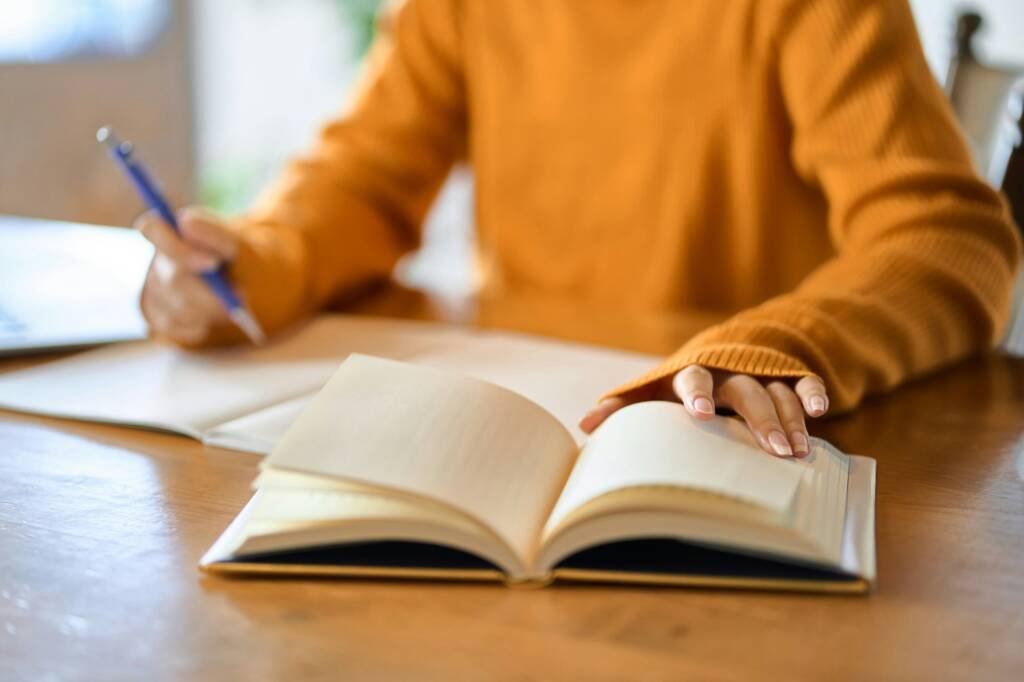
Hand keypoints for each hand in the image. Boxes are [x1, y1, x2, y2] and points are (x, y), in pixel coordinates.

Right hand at [135, 207, 239, 344]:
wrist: (244, 280)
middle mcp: (156, 263)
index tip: (214, 262)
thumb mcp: (235, 240)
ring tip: (234, 302)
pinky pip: (182, 328)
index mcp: (167, 233)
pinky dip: (206, 324)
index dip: (177, 248)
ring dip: (213, 310)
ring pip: (179, 309)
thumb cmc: (235, 255)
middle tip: (242, 295)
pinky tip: (217, 314)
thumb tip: (186, 223)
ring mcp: (154, 293)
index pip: (150, 229)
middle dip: (211, 292)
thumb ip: (214, 232)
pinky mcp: (162, 320)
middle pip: (173, 279)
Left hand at [579, 365, 828, 457]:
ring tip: (798, 452)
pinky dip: (811, 391)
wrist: (718, 353)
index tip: (701, 414)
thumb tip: (584, 424)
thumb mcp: (649, 394)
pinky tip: (820, 411)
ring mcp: (757, 372)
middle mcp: (726, 371)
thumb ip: (621, 408)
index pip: (692, 379)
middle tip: (774, 452)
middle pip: (744, 391)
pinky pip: (800, 380)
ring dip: (788, 419)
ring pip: (776, 392)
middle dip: (760, 420)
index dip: (697, 394)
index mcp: (689, 374)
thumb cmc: (675, 387)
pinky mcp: (783, 375)